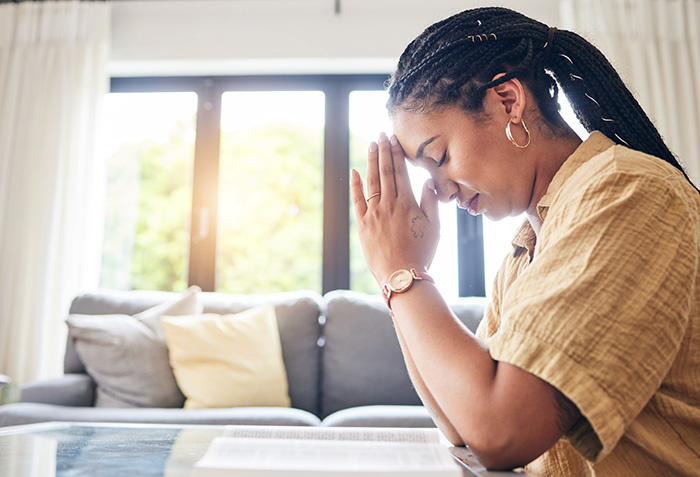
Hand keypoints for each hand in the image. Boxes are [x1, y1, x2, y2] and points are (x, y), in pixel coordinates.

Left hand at [350, 132, 440, 285]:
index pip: (401, 172)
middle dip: (383, 151)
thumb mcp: (434, 227)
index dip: (397, 154)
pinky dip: (355, 185)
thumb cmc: (421, 253)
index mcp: (408, 203)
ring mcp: (374, 214)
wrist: (401, 275)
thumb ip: (430, 202)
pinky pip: (357, 201)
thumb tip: (428, 181)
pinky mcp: (363, 225)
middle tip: (381, 135)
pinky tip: (354, 171)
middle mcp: (389, 205)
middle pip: (385, 172)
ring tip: (371, 145)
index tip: (394, 140)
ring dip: (371, 162)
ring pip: (372, 182)